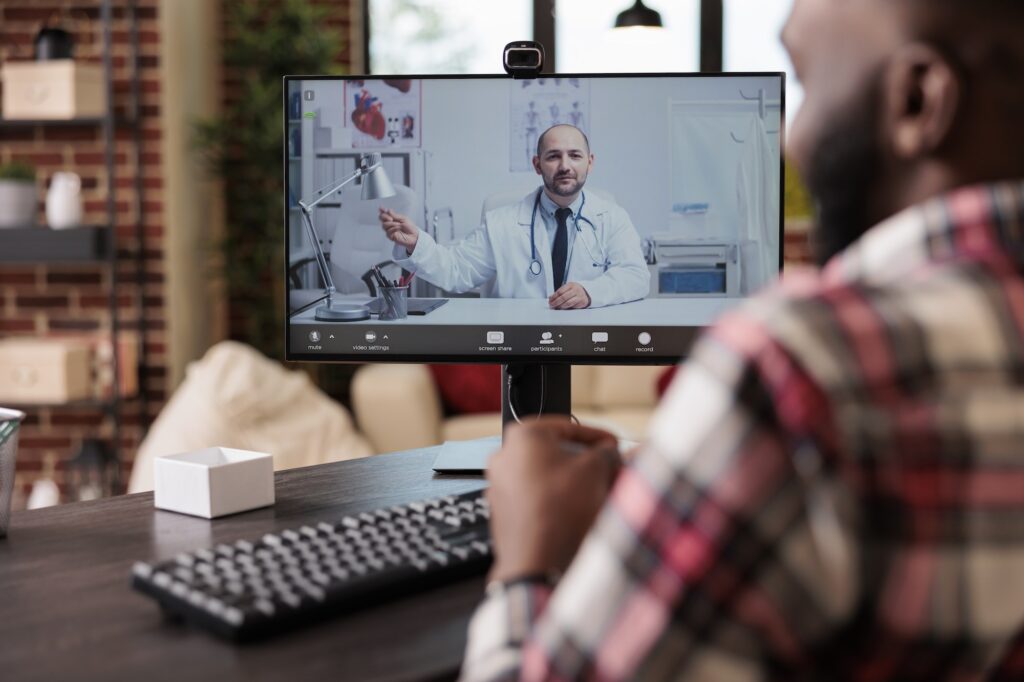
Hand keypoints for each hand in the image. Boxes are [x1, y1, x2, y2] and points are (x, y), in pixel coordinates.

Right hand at [378, 207, 418, 253]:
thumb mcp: (403, 219)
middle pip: (381, 218)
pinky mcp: (390, 236)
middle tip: (391, 218)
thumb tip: (388, 210)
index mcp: (393, 218)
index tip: (381, 208)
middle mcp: (390, 223)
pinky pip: (388, 231)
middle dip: (384, 217)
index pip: (385, 213)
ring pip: (384, 225)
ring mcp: (389, 230)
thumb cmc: (410, 227)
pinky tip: (398, 229)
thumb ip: (395, 215)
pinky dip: (394, 229)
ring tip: (399, 225)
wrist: (414, 236)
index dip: (382, 211)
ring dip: (392, 224)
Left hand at [485, 418, 620, 582]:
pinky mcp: (503, 511)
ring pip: (546, 476)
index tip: (613, 444)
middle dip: (586, 462)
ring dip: (574, 482)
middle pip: (556, 453)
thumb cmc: (561, 510)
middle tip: (608, 469)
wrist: (538, 561)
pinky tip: (579, 511)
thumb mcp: (595, 470)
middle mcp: (504, 457)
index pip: (568, 427)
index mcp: (523, 436)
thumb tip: (609, 451)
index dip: (597, 436)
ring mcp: (500, 486)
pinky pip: (536, 497)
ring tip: (599, 492)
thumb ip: (604, 453)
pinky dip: (558, 499)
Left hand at [549, 282, 590, 309]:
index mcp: (570, 285)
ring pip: (568, 303)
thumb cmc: (575, 291)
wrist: (586, 292)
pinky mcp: (582, 302)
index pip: (560, 291)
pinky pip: (572, 306)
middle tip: (552, 305)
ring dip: (560, 306)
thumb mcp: (568, 288)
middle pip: (563, 297)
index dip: (554, 297)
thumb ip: (560, 292)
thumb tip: (550, 298)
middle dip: (556, 302)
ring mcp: (579, 296)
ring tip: (556, 307)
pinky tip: (563, 308)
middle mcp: (575, 290)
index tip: (550, 300)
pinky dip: (566, 308)